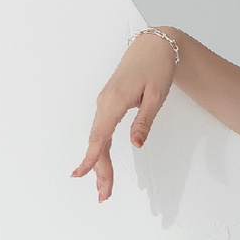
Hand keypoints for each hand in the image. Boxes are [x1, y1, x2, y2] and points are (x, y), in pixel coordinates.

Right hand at [71, 30, 178, 201]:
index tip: (81, 175)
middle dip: (99, 169)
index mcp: (115, 101)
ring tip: (104, 185)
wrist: (154, 45)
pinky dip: (101, 147)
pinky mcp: (109, 102)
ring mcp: (105, 102)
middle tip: (104, 194)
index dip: (92, 157)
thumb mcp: (157, 95)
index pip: (100, 135)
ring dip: (100, 161)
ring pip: (98, 136)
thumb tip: (136, 145)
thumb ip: (145, 120)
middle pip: (97, 141)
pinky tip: (101, 160)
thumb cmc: (158, 68)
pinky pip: (101, 129)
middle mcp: (105, 103)